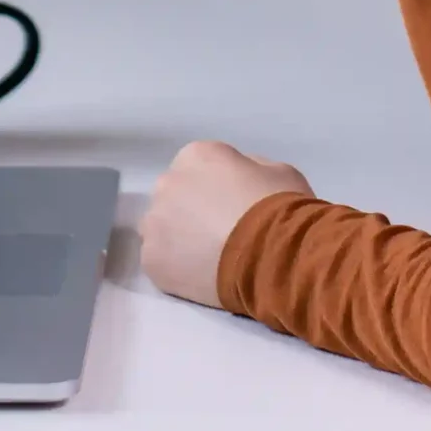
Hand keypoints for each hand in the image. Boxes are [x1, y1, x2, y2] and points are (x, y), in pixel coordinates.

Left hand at [140, 139, 315, 308]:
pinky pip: (160, 260)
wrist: (273, 257)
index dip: (217, 188)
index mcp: (196, 155)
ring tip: (209, 258)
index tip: (234, 206)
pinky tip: (201, 275)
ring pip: (163, 228)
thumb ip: (250, 167)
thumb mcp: (278, 171)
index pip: (200, 167)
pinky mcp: (151, 259)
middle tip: (221, 233)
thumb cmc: (280, 208)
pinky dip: (177, 268)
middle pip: (176, 195)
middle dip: (193, 210)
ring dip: (179, 238)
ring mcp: (154, 222)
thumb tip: (239, 178)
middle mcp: (167, 183)